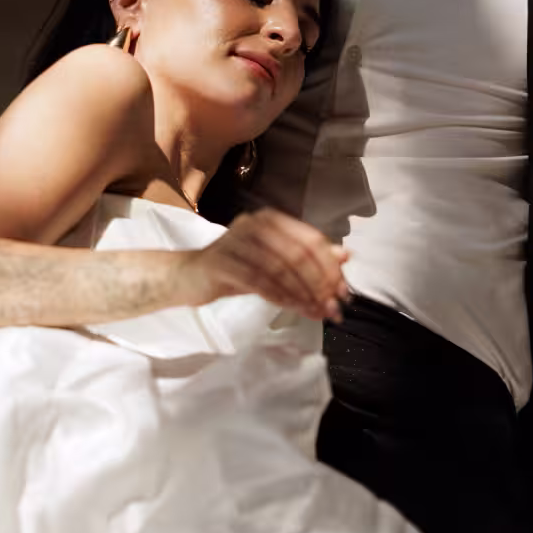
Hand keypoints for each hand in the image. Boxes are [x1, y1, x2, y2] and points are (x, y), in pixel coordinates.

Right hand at [187, 209, 350, 323]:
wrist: (187, 276)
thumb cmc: (234, 269)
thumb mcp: (274, 262)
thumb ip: (307, 257)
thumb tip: (345, 255)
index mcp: (269, 219)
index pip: (310, 240)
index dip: (330, 267)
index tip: (343, 291)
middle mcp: (253, 224)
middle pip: (298, 254)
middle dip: (320, 284)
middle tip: (333, 307)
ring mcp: (235, 241)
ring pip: (280, 269)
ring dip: (304, 295)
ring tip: (318, 313)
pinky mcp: (221, 262)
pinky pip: (259, 281)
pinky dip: (282, 298)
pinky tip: (295, 310)